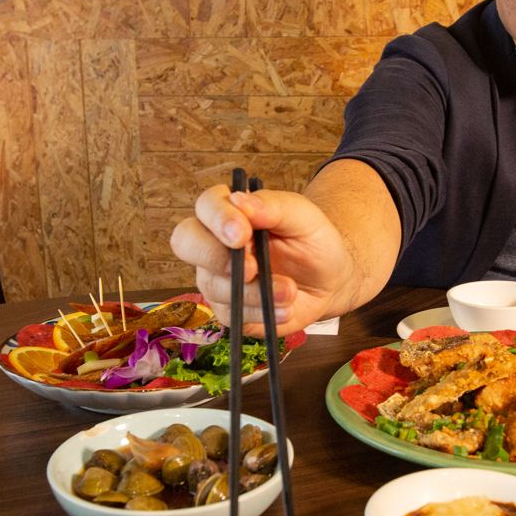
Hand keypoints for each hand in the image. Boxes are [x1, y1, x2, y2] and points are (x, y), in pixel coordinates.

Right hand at [169, 185, 354, 333]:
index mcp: (230, 212)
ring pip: (213, 285)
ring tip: (290, 291)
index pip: (206, 206)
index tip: (243, 233)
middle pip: (185, 242)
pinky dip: (261, 313)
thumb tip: (240, 200)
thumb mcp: (303, 216)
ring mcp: (217, 278)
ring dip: (253, 292)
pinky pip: (233, 315)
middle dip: (213, 256)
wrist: (330, 279)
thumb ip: (273, 206)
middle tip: (251, 268)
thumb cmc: (312, 240)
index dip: (218, 218)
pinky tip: (286, 309)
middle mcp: (214, 244)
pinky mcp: (230, 309)